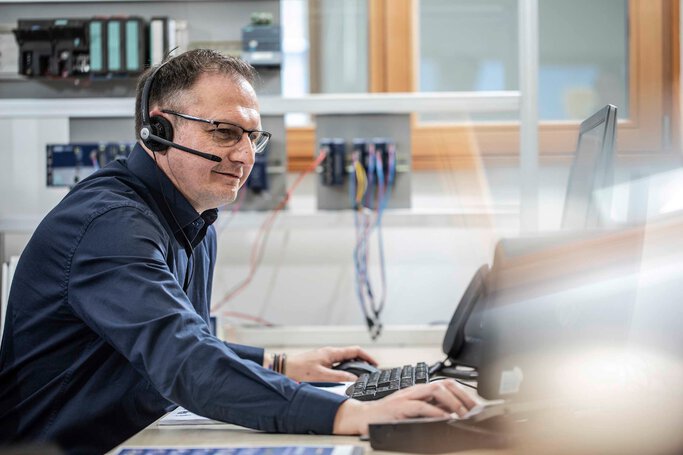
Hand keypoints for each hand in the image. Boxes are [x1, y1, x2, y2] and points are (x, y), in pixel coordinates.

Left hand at [284, 346, 377, 381]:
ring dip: (354, 366)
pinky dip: (345, 369)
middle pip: (352, 354)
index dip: (368, 357)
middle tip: (370, 372)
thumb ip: (339, 377)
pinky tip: (345, 377)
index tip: (375, 364)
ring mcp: (325, 357)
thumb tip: (355, 380)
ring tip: (361, 376)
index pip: (355, 350)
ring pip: (345, 360)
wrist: (283, 368)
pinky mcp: (321, 362)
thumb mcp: (322, 376)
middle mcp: (330, 353)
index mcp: (332, 353)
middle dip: (363, 362)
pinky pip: (338, 364)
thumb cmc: (299, 370)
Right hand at [332, 380, 476, 434]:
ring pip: (434, 390)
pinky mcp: (399, 407)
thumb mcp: (414, 411)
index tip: (475, 406)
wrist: (364, 417)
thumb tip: (453, 414)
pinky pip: (420, 406)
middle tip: (472, 411)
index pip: (446, 384)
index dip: (463, 393)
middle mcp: (415, 389)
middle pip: (444, 384)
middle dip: (461, 396)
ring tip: (461, 414)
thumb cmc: (388, 415)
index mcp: (420, 389)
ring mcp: (407, 396)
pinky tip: (443, 418)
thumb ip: (431, 409)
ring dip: (451, 402)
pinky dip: (434, 411)